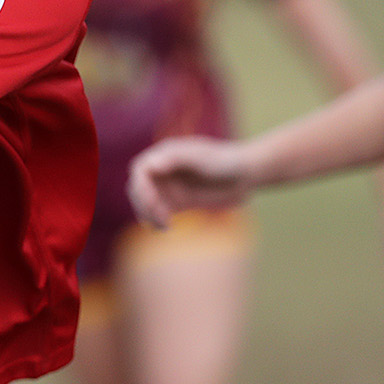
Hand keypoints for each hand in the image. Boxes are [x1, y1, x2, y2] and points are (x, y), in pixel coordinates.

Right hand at [127, 135, 254, 228]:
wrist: (246, 174)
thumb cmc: (224, 160)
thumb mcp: (201, 157)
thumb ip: (175, 159)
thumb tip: (150, 165)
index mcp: (164, 156)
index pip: (140, 171)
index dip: (141, 186)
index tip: (151, 200)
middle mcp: (162, 171)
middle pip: (138, 188)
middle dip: (143, 203)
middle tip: (159, 216)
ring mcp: (169, 187)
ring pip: (146, 203)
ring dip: (148, 215)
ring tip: (163, 225)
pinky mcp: (178, 202)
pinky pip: (159, 213)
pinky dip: (157, 222)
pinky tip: (166, 227)